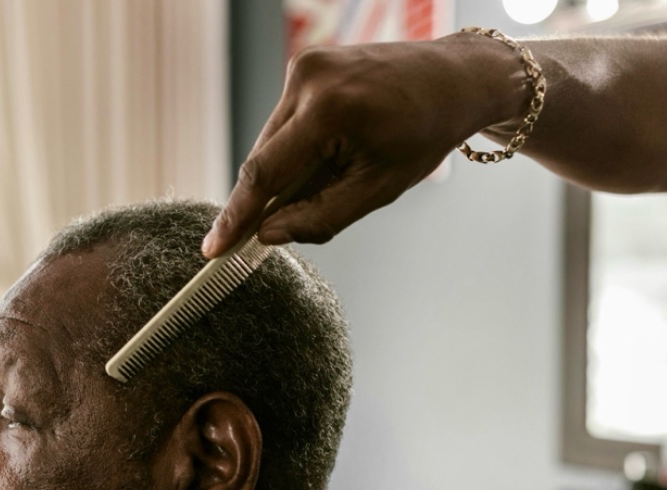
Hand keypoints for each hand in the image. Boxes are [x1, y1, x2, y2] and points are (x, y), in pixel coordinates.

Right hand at [203, 36, 523, 256]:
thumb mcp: (377, 189)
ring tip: (341, 169)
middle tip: (289, 223)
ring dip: (290, 169)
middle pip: (264, 157)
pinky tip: (336, 148)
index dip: (236, 216)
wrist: (454, 79)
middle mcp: (307, 78)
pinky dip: (299, 146)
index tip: (213, 249)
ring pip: (272, 141)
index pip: (264, 173)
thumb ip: (319, 217)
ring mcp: (304, 65)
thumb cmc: (424, 134)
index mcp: (329, 110)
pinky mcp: (305, 63)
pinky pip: (285, 121)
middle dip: (271, 196)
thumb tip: (268, 234)